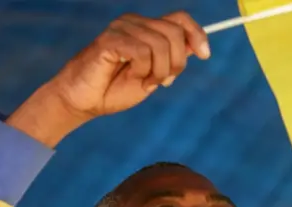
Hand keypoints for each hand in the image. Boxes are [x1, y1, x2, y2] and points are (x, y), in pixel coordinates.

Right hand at [7, 11, 209, 146]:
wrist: (85, 102)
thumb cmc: (116, 90)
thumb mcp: (153, 76)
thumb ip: (171, 60)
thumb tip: (194, 47)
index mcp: (147, 28)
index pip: (180, 19)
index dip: (197, 34)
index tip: (205, 55)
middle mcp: (135, 22)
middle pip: (174, 33)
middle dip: (176, 63)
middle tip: (164, 81)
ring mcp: (121, 28)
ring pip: (160, 44)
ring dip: (157, 72)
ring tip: (143, 81)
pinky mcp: (110, 40)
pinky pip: (141, 51)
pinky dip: (142, 70)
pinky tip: (131, 76)